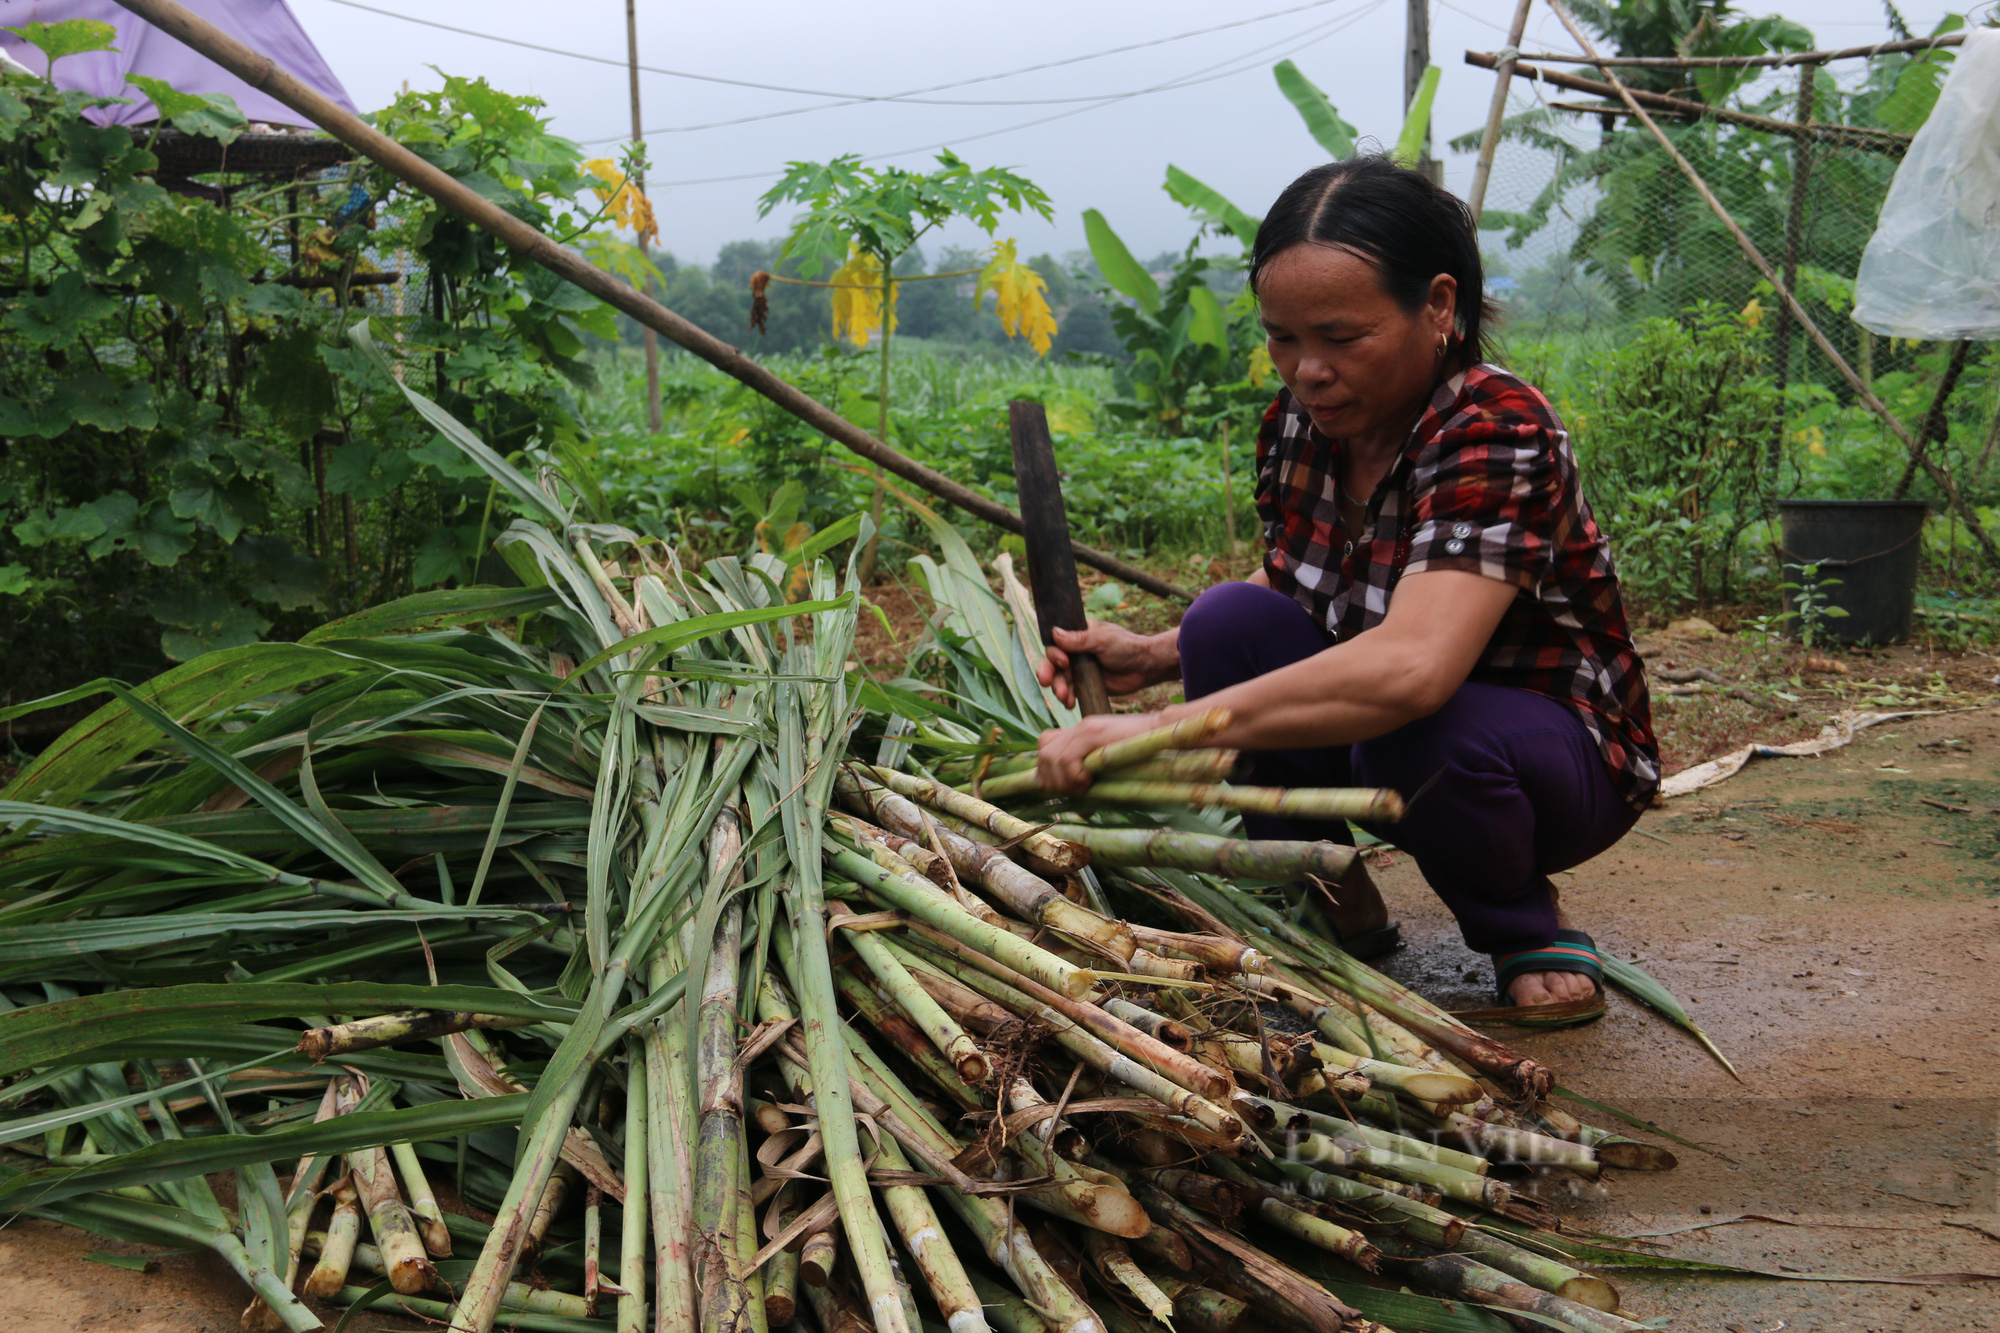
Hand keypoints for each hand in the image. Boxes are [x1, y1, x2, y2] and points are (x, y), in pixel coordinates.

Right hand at [1034, 621, 1174, 705]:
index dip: (1054, 654)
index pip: (1055, 643)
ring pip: (1059, 679)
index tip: (1063, 662)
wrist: (1145, 667)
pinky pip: (1070, 692)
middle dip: (1047, 673)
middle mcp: (1074, 652)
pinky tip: (1070, 703)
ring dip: (1058, 688)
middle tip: (1046, 682)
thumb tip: (1054, 633)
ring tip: (1064, 697)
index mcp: (1077, 635)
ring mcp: (1078, 669)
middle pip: (1052, 663)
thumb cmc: (1127, 647)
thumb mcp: (1103, 640)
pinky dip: (1067, 698)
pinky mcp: (1084, 685)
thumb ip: (1080, 639)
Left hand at [1036, 711, 1160, 795]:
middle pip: (1043, 754)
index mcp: (1080, 734)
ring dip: (1063, 780)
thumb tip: (1082, 812)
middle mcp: (1078, 728)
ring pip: (1050, 757)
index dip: (1049, 772)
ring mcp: (1084, 727)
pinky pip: (1067, 758)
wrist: (1166, 734)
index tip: (1065, 790)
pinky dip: (1073, 776)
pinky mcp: (1093, 731)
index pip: (1045, 746)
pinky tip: (1089, 781)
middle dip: (1053, 780)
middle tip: (1074, 792)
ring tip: (1083, 788)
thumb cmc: (1145, 758)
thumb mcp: (1112, 772)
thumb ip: (1094, 784)